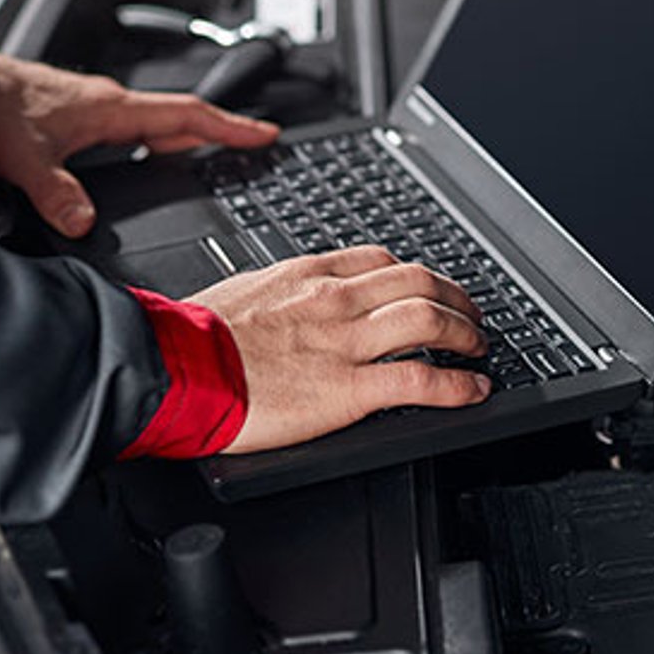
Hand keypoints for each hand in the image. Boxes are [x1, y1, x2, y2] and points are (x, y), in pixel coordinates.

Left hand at [0, 51, 278, 236]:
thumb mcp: (25, 160)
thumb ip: (57, 195)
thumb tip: (86, 224)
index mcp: (110, 109)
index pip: (187, 116)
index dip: (230, 128)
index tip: (265, 135)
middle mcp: (104, 102)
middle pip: (177, 118)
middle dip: (216, 134)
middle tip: (247, 147)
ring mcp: (87, 105)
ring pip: (150, 122)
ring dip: (180, 137)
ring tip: (202, 156)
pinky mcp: (68, 112)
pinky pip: (125, 127)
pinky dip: (147, 140)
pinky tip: (136, 158)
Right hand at [189, 247, 492, 451]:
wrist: (175, 367)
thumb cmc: (194, 336)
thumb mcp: (244, 293)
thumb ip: (281, 293)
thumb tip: (289, 302)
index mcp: (310, 275)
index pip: (382, 262)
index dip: (418, 276)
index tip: (430, 289)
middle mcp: (337, 301)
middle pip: (420, 284)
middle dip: (457, 299)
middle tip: (471, 317)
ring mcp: (346, 343)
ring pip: (431, 321)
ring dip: (466, 335)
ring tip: (478, 350)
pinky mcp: (350, 389)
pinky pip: (422, 380)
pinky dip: (459, 386)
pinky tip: (473, 391)